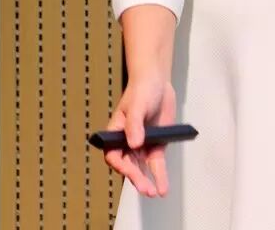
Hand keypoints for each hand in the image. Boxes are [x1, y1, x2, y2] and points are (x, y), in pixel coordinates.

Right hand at [102, 74, 176, 197]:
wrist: (158, 83)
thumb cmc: (142, 90)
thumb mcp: (137, 104)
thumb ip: (134, 124)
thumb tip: (134, 144)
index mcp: (116, 131)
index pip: (112, 153)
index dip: (119, 164)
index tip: (128, 170)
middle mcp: (126, 141)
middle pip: (127, 164)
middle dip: (135, 177)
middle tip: (145, 189)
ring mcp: (141, 145)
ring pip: (141, 168)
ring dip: (146, 181)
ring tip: (153, 192)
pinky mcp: (155, 146)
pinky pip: (156, 164)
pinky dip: (159, 176)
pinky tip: (162, 188)